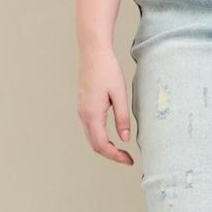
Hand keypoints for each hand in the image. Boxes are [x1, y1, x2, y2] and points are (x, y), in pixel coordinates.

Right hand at [77, 41, 134, 163]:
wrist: (93, 52)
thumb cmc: (107, 69)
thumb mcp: (120, 94)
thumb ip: (122, 118)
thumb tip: (125, 138)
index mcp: (92, 114)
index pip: (102, 145)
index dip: (115, 156)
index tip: (129, 160)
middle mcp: (83, 114)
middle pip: (94, 145)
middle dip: (111, 154)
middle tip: (127, 158)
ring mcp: (81, 110)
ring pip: (91, 138)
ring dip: (105, 147)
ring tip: (122, 150)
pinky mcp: (83, 106)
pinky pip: (90, 128)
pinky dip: (100, 137)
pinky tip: (112, 136)